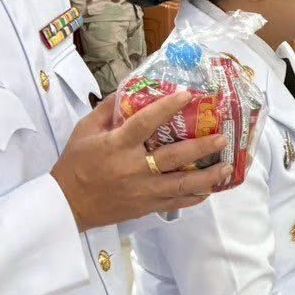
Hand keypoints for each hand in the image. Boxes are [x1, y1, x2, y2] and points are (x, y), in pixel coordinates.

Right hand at [52, 92, 232, 230]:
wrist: (67, 204)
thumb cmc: (76, 164)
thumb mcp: (85, 131)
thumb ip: (107, 110)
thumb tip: (129, 88)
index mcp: (117, 145)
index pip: (144, 122)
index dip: (166, 107)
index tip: (187, 95)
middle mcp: (133, 168)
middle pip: (174, 157)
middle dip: (201, 147)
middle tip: (222, 137)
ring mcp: (143, 190)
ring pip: (182, 184)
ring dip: (208, 176)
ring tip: (227, 167)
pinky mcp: (146, 206)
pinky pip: (177, 202)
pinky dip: (196, 196)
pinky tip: (211, 189)